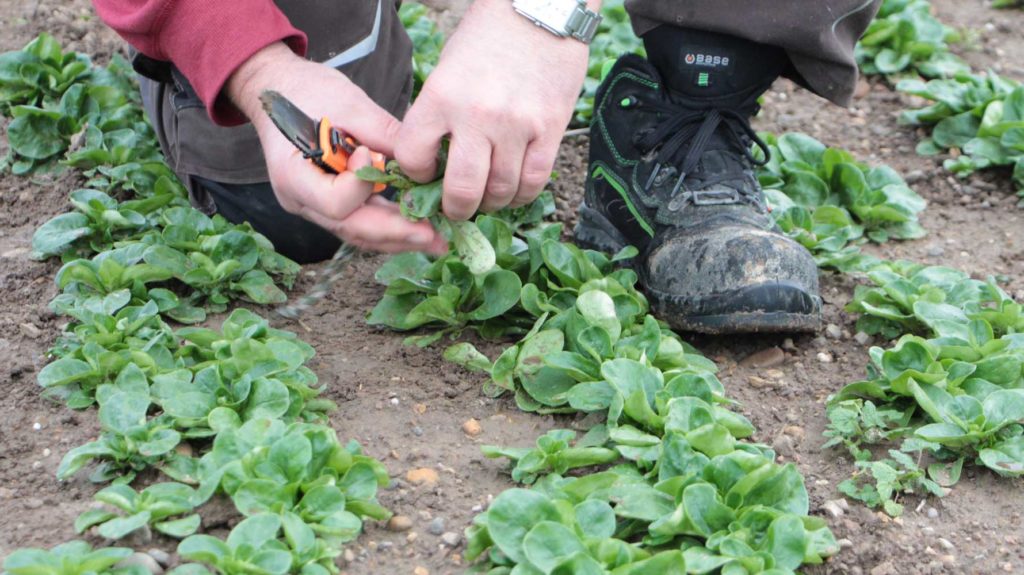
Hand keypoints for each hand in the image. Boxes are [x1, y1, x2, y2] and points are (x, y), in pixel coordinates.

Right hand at [227, 42, 447, 254]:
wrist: (279, 90)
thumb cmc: (307, 91)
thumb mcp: (347, 103)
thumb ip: (383, 132)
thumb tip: (422, 158)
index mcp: (293, 175)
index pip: (335, 203)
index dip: (360, 185)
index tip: (370, 154)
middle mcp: (301, 200)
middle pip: (351, 227)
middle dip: (396, 233)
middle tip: (435, 237)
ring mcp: (313, 206)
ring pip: (358, 231)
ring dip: (398, 237)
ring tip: (435, 241)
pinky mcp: (329, 203)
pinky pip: (359, 221)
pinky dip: (388, 226)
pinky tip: (417, 228)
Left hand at [395, 0, 591, 219]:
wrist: (539, 8)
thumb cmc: (488, 37)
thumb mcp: (447, 70)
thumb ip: (438, 115)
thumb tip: (433, 162)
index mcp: (441, 97)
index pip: (414, 157)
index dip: (416, 174)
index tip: (426, 174)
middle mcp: (478, 115)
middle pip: (462, 189)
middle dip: (455, 208)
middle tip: (457, 209)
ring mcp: (517, 125)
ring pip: (501, 191)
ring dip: (492, 203)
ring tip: (488, 197)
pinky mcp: (550, 129)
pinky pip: (534, 181)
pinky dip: (522, 194)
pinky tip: (515, 190)